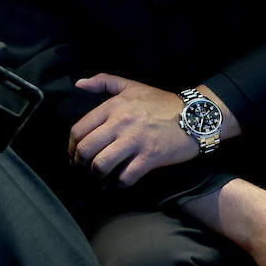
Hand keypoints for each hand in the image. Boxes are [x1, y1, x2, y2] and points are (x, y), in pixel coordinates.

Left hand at [68, 74, 197, 184]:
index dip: (71, 146)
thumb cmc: (160, 102)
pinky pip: (126, 177)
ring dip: (96, 175)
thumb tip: (78, 84)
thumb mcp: (131, 85)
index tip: (73, 154)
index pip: (79, 129)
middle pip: (86, 149)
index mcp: (112, 107)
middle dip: (79, 163)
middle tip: (82, 169)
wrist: (195, 115)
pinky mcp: (150, 157)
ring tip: (99, 177)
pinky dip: (119, 184)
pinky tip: (119, 183)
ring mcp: (135, 141)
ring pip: (102, 165)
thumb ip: (103, 82)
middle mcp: (120, 123)